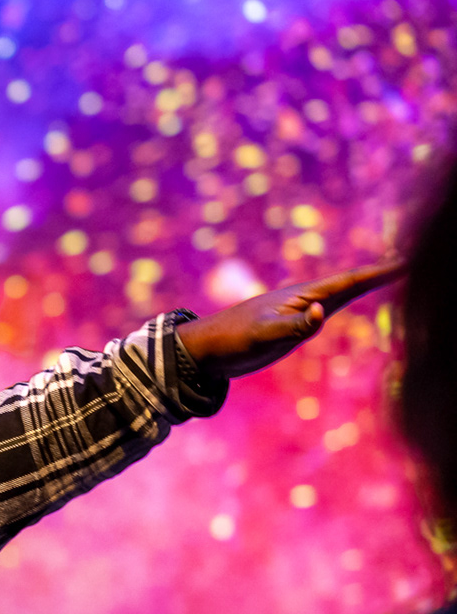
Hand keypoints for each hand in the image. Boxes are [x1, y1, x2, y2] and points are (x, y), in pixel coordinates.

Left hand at [175, 259, 403, 377]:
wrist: (204, 350)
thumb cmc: (232, 340)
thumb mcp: (263, 335)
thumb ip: (294, 326)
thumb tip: (323, 312)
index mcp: (300, 296)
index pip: (347, 283)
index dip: (377, 274)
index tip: (405, 264)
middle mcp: (303, 299)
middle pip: (348, 284)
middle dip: (378, 274)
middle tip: (409, 264)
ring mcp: (296, 312)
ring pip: (338, 294)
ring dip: (363, 284)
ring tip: (389, 275)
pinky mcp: (289, 325)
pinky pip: (324, 309)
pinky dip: (343, 301)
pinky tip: (345, 299)